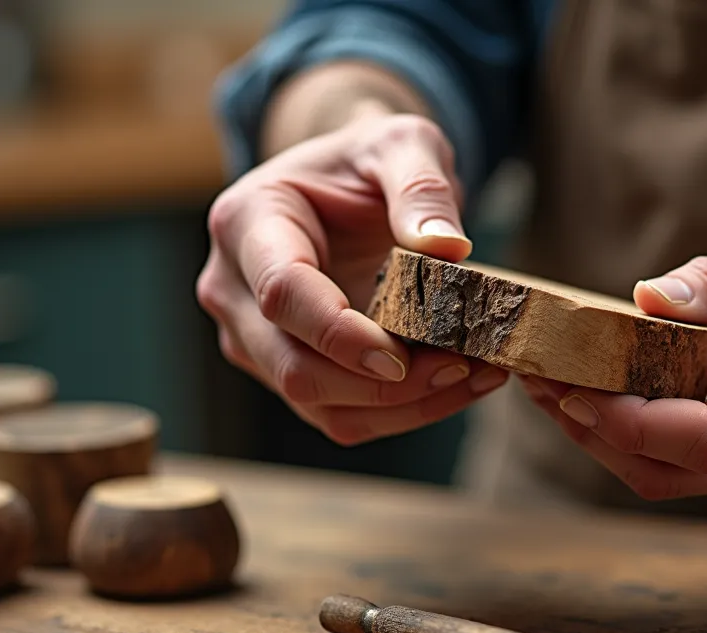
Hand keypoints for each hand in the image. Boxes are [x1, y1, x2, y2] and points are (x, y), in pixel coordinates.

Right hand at [197, 109, 508, 445]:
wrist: (347, 186)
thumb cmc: (367, 161)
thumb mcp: (402, 144)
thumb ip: (422, 186)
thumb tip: (447, 249)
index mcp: (246, 223)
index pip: (282, 294)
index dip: (339, 334)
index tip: (401, 357)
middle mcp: (233, 289)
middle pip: (294, 367)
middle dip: (381, 384)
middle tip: (462, 365)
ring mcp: (252, 338)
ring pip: (317, 404)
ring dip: (399, 407)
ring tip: (473, 375)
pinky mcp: (284, 370)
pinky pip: (338, 415)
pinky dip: (398, 412)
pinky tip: (454, 386)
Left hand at [518, 231, 706, 498]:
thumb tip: (647, 298)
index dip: (635, 424)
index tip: (574, 388)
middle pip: (677, 472)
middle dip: (600, 433)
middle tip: (541, 381)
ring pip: (668, 480)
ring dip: (602, 441)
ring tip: (549, 387)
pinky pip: (677, 468)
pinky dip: (627, 438)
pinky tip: (589, 397)